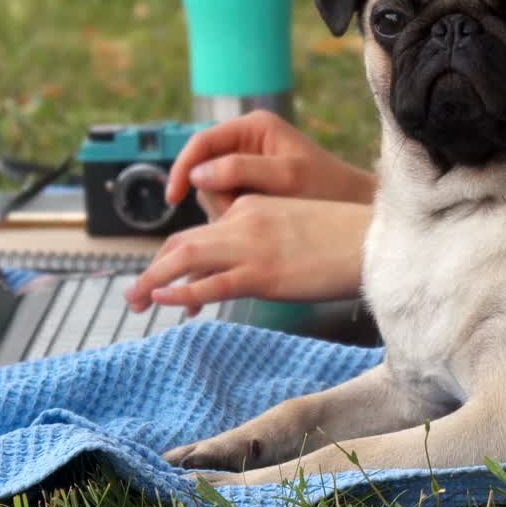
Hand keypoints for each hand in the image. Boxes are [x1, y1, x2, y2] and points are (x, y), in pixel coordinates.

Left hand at [124, 196, 371, 313]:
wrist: (372, 242)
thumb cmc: (344, 240)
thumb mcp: (295, 228)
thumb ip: (266, 239)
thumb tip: (250, 267)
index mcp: (252, 205)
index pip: (202, 232)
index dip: (177, 261)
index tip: (165, 285)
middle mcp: (243, 221)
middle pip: (182, 243)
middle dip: (152, 270)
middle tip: (133, 297)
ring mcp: (250, 246)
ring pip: (184, 259)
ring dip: (152, 282)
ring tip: (133, 301)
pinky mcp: (260, 273)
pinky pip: (209, 283)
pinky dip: (180, 293)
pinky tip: (162, 301)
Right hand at [169, 111, 376, 217]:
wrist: (356, 209)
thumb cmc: (329, 188)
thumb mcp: (287, 177)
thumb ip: (240, 170)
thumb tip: (197, 174)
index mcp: (254, 127)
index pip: (202, 143)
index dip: (182, 168)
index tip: (173, 197)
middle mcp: (248, 142)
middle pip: (204, 171)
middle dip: (214, 197)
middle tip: (237, 217)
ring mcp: (249, 166)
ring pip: (213, 191)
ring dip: (224, 211)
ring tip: (256, 220)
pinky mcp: (253, 188)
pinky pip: (227, 203)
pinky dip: (233, 217)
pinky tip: (255, 225)